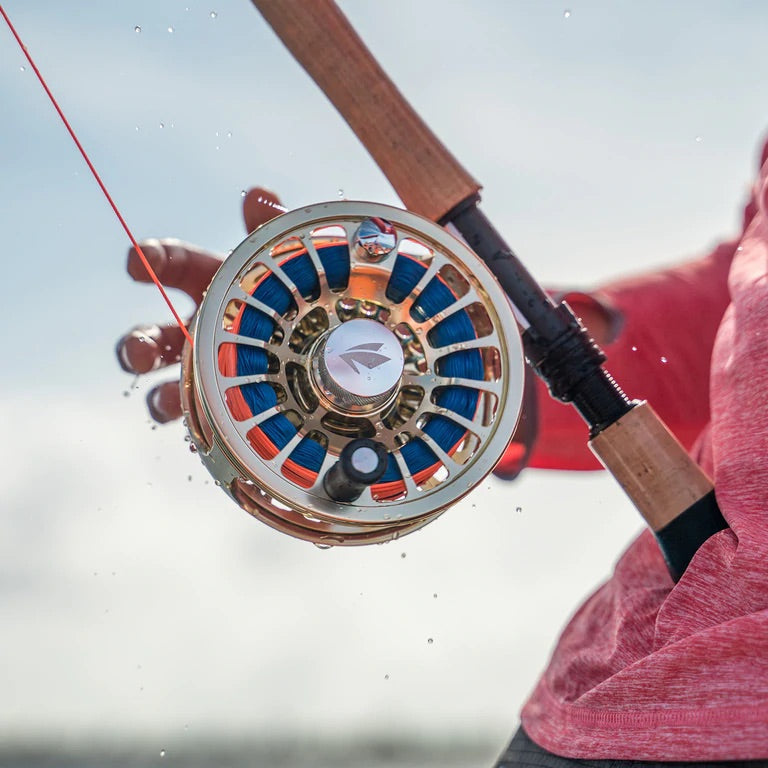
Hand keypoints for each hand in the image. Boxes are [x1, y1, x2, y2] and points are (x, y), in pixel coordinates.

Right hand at [116, 187, 284, 422]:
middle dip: (136, 344)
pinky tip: (207, 432)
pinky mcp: (223, 407)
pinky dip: (197, 427)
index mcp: (215, 284)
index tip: (136, 260)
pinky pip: (201, 421)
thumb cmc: (305, 297)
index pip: (175, 265)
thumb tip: (258, 194)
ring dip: (157, 394)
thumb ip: (273, 229)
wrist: (342, 348)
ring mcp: (209, 370)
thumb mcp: (293, 261)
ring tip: (161, 403)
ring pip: (165, 385)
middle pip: (153, 335)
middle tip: (138, 352)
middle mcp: (201, 327)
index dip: (152, 259)